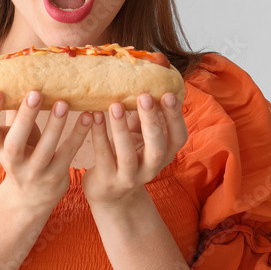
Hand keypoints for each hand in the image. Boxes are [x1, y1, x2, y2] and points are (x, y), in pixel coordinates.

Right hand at [0, 89, 91, 213]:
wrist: (31, 197)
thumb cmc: (22, 154)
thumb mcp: (11, 136)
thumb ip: (13, 112)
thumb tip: (16, 74)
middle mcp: (13, 162)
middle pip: (14, 143)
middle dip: (24, 118)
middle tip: (34, 93)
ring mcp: (35, 171)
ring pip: (44, 150)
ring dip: (54, 126)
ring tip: (63, 103)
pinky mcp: (55, 176)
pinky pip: (68, 154)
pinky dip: (78, 135)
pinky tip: (88, 117)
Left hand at [81, 92, 187, 209]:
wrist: (109, 193)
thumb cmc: (126, 153)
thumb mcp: (140, 136)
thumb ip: (145, 115)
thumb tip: (150, 76)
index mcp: (164, 155)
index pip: (178, 138)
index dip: (175, 118)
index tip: (168, 94)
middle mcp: (151, 169)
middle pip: (157, 148)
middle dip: (152, 122)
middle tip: (144, 97)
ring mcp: (129, 178)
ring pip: (128, 155)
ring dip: (121, 129)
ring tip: (115, 105)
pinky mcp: (108, 181)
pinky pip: (103, 156)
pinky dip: (98, 135)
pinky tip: (92, 116)